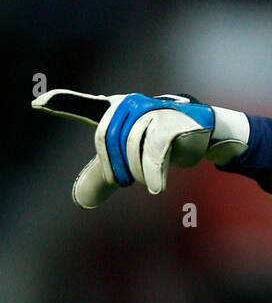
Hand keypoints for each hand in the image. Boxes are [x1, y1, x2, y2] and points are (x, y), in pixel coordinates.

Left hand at [32, 89, 248, 207]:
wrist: (202, 133)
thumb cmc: (161, 142)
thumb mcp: (129, 161)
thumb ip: (103, 176)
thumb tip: (81, 200)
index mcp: (113, 110)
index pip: (83, 106)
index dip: (62, 103)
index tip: (38, 104)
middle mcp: (129, 106)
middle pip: (107, 139)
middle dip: (114, 167)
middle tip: (124, 182)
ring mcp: (151, 111)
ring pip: (131, 147)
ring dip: (137, 173)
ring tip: (150, 184)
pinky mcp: (172, 122)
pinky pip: (154, 150)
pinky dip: (153, 173)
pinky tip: (156, 189)